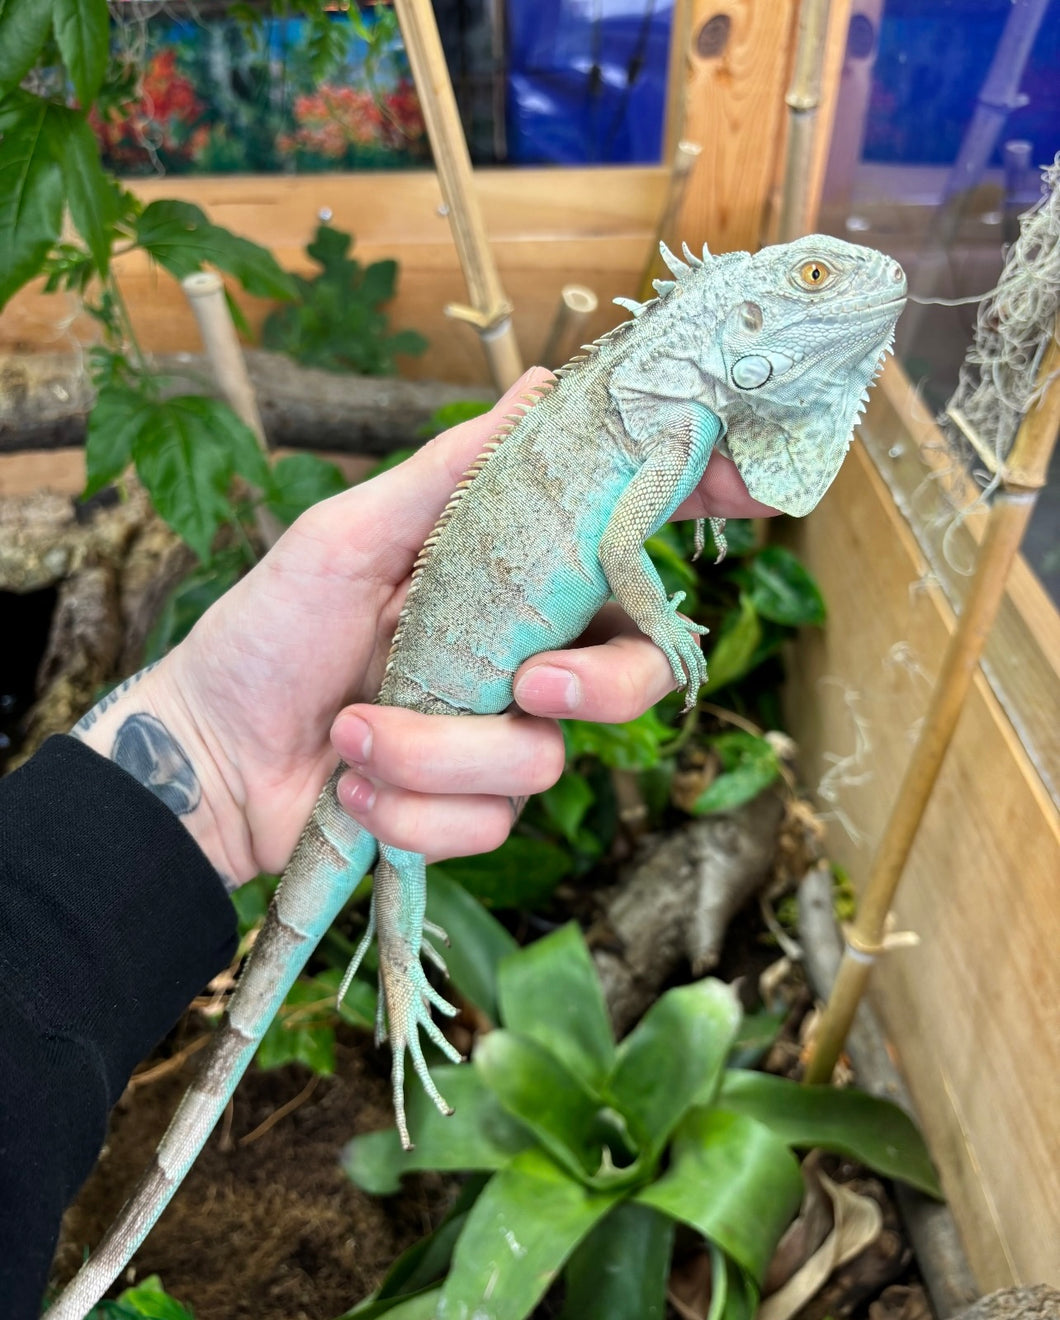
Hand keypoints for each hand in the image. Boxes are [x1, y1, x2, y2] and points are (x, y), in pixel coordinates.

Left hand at [73, 368, 774, 885]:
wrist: (209, 752)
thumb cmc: (269, 630)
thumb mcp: (352, 535)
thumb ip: (452, 475)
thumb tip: (539, 389)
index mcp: (510, 584)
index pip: (626, 553)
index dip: (697, 519)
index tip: (750, 491)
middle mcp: (525, 659)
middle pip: (638, 675)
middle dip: (598, 688)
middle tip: (524, 683)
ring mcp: (500, 741)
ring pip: (542, 760)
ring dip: (433, 752)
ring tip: (352, 733)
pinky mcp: (468, 814)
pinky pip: (486, 825)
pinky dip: (407, 808)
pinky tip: (351, 787)